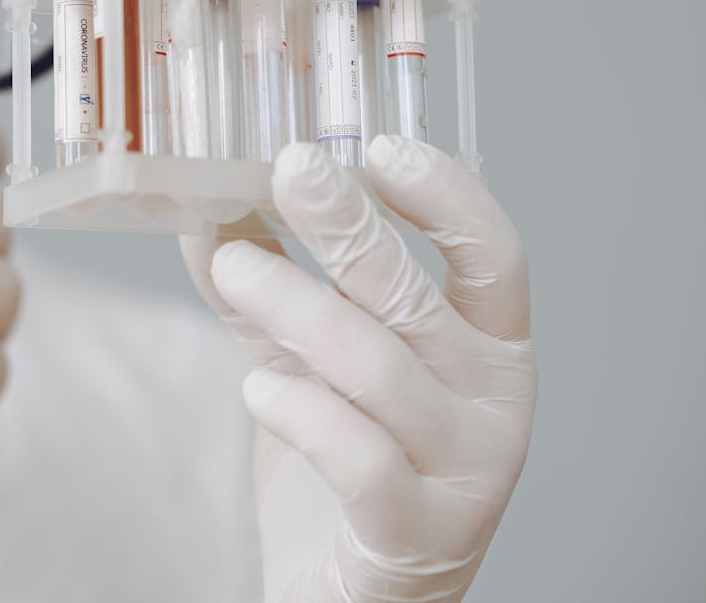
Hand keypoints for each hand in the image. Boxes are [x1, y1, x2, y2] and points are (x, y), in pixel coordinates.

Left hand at [182, 136, 535, 601]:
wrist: (351, 592)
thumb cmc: (344, 465)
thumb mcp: (310, 361)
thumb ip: (271, 291)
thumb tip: (211, 209)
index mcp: (488, 349)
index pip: (493, 253)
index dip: (443, 192)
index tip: (376, 146)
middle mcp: (495, 405)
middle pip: (419, 295)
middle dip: (347, 225)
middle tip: (287, 170)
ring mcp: (466, 474)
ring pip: (376, 366)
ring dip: (292, 305)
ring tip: (231, 267)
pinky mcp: (418, 535)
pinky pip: (359, 457)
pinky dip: (300, 410)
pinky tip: (256, 385)